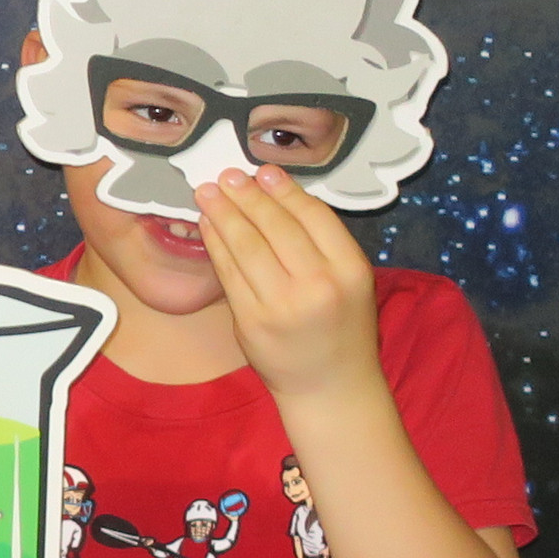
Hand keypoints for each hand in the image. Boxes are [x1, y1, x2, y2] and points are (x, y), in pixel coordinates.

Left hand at [193, 164, 383, 401]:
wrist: (331, 387)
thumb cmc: (341, 327)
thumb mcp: (350, 282)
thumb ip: (322, 244)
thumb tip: (277, 194)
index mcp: (351, 270)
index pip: (314, 217)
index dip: (285, 190)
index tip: (264, 171)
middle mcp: (318, 286)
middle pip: (276, 228)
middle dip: (247, 196)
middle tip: (227, 175)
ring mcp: (282, 306)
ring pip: (247, 247)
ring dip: (224, 214)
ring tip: (207, 191)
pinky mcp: (251, 322)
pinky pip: (228, 274)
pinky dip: (215, 245)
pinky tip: (207, 225)